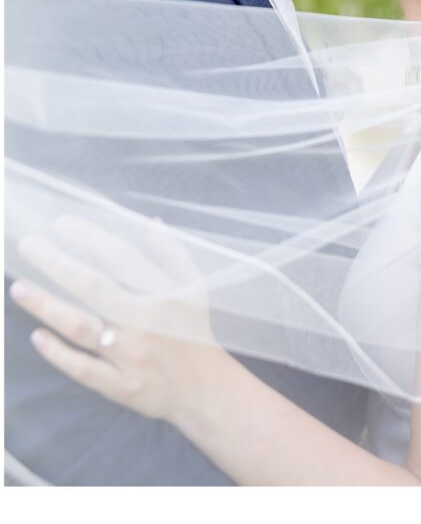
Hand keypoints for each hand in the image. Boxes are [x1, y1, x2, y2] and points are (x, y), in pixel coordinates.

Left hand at [10, 214, 220, 421]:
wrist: (206, 392)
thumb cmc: (196, 335)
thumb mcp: (194, 290)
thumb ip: (173, 254)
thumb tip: (151, 222)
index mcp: (163, 295)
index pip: (121, 258)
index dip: (91, 238)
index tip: (63, 224)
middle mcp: (145, 323)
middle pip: (94, 289)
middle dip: (58, 265)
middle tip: (29, 246)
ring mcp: (130, 356)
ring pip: (82, 328)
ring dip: (47, 307)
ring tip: (19, 288)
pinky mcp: (121, 387)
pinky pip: (82, 369)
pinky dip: (58, 353)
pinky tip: (37, 336)